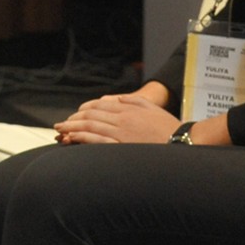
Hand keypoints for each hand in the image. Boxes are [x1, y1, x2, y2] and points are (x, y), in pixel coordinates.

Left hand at [53, 92, 180, 144]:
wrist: (183, 142)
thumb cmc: (169, 127)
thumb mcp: (151, 107)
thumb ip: (133, 100)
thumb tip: (118, 99)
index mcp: (127, 109)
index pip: (99, 105)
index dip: (84, 109)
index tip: (75, 114)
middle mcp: (122, 118)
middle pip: (91, 116)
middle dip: (73, 119)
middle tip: (61, 124)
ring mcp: (121, 132)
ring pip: (90, 127)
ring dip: (73, 128)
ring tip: (61, 130)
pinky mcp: (122, 146)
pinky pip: (97, 140)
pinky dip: (83, 138)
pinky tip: (73, 139)